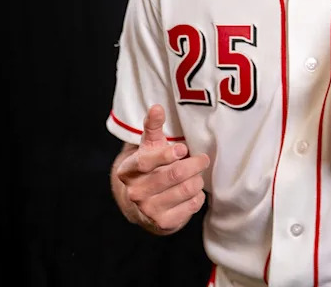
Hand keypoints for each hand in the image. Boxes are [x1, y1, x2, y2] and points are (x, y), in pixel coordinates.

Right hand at [115, 104, 209, 233]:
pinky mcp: (164, 223)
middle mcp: (135, 192)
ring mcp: (148, 210)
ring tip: (196, 175)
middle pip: (174, 175)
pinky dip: (198, 196)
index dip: (167, 154)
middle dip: (194, 164)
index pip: (147, 161)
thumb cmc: (151, 167)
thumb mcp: (149, 146)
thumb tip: (157, 107)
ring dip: (197, 180)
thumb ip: (153, 126)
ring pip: (186, 189)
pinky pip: (192, 205)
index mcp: (128, 170)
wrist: (146, 203)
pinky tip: (193, 191)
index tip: (184, 149)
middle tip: (202, 159)